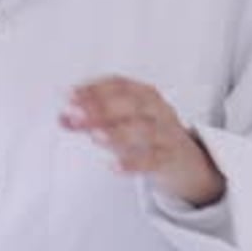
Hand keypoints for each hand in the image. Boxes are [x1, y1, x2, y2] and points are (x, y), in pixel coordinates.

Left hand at [60, 76, 225, 207]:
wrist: (189, 162)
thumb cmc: (150, 134)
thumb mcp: (124, 122)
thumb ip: (93, 119)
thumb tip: (62, 117)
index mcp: (145, 94)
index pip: (118, 84)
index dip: (93, 88)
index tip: (68, 95)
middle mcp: (158, 110)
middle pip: (130, 104)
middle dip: (100, 108)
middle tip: (74, 115)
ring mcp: (167, 134)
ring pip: (143, 130)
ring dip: (117, 132)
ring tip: (94, 136)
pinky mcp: (171, 159)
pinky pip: (153, 160)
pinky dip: (133, 163)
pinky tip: (113, 165)